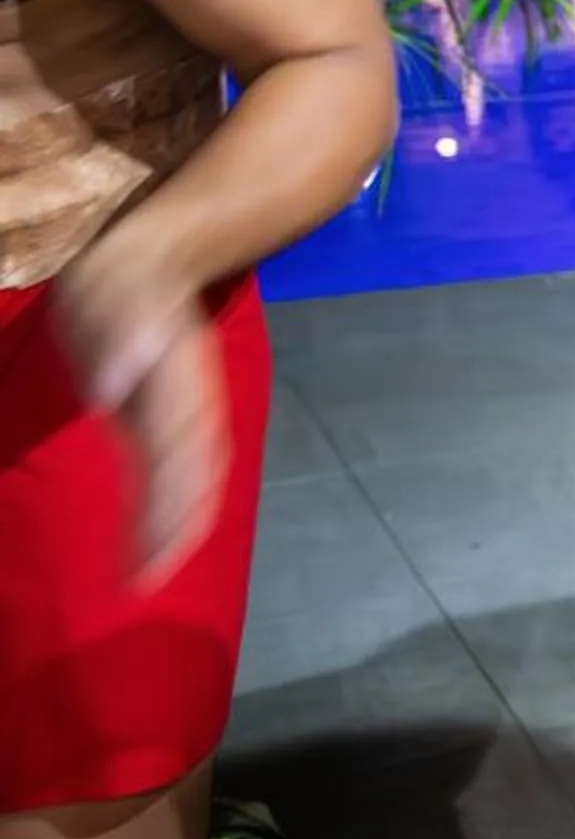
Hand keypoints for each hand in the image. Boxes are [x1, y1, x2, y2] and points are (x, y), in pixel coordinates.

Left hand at [52, 234, 229, 589]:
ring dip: (177, 528)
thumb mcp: (113, 290)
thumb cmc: (125, 275)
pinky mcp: (164, 421)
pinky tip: (147, 543)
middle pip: (198, 473)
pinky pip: (176, 472)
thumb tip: (111, 390)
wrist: (156, 257)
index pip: (182, 447)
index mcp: (183, 376)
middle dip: (177, 528)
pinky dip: (168, 511)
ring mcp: (184, 413)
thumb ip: (120, 335)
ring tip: (148, 575)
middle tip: (146, 580)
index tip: (152, 545)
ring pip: (195, 478)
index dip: (173, 500)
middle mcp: (193, 402)